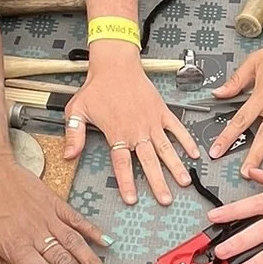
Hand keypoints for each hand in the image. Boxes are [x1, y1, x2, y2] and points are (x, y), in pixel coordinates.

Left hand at [64, 45, 198, 206]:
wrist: (116, 64)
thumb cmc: (96, 87)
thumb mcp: (77, 110)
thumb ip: (74, 135)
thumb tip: (68, 156)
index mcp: (117, 133)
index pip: (122, 164)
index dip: (127, 183)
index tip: (132, 199)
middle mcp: (137, 130)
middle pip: (149, 162)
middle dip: (158, 183)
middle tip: (165, 199)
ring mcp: (151, 121)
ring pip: (166, 148)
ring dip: (175, 166)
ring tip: (184, 182)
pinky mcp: (161, 111)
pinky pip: (176, 128)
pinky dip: (186, 141)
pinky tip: (194, 154)